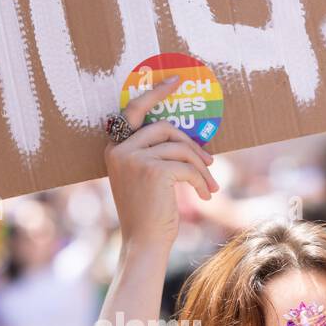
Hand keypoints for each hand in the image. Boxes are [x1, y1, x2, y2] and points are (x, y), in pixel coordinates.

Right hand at [103, 75, 218, 248]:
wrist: (143, 243)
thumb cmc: (148, 215)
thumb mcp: (147, 179)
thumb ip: (156, 154)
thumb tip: (189, 138)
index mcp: (115, 149)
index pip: (135, 110)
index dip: (156, 93)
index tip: (175, 81)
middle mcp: (120, 150)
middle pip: (165, 127)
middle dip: (191, 143)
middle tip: (210, 161)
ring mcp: (134, 159)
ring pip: (180, 148)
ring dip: (200, 167)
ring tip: (210, 186)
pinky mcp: (152, 170)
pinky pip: (186, 166)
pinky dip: (200, 180)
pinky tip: (204, 196)